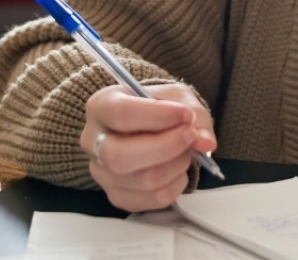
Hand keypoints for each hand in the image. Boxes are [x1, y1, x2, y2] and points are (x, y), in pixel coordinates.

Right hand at [82, 83, 217, 211]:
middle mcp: (92, 141)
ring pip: (140, 181)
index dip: (158, 116)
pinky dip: (175, 186)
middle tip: (191, 136)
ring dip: (176, 165)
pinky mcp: (117, 196)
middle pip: (120, 156)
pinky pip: (151, 200)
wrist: (146, 125)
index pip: (121, 114)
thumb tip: (206, 142)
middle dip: (166, 147)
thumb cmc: (158, 107)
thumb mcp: (176, 97)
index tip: (186, 115)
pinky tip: (179, 169)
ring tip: (187, 151)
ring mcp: (101, 173)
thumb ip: (194, 114)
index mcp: (100, 107)